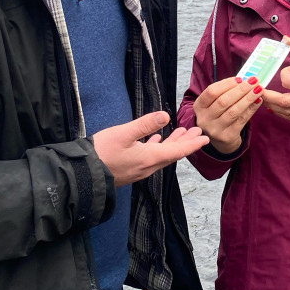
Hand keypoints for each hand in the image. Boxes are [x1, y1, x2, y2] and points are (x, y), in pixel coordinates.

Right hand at [92, 111, 208, 185]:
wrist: (83, 174)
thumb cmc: (102, 152)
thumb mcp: (123, 133)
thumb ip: (145, 124)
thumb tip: (165, 115)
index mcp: (149, 158)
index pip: (178, 151)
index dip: (192, 144)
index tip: (206, 138)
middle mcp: (148, 166)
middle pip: (172, 154)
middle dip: (186, 142)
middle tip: (198, 131)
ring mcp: (139, 170)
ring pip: (162, 156)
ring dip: (173, 144)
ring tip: (182, 133)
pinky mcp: (130, 170)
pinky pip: (150, 158)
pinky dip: (158, 147)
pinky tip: (156, 140)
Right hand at [192, 76, 263, 152]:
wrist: (220, 141)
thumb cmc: (218, 116)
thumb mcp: (214, 104)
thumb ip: (225, 92)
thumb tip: (244, 80)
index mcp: (199, 106)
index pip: (211, 92)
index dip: (226, 84)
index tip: (240, 78)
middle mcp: (204, 118)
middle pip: (223, 101)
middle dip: (241, 89)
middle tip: (254, 81)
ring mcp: (215, 129)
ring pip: (234, 111)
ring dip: (248, 98)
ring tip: (258, 90)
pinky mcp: (227, 137)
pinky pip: (242, 120)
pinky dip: (251, 109)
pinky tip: (258, 101)